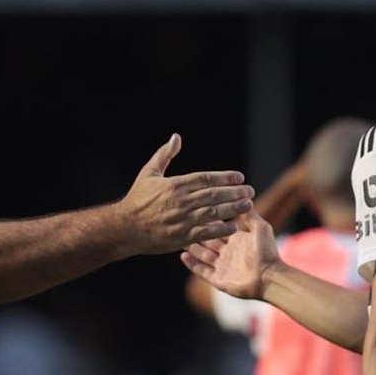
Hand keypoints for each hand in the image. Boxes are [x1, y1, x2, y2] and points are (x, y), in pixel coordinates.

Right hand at [118, 135, 253, 254]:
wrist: (125, 228)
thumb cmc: (137, 200)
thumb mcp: (148, 173)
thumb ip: (164, 154)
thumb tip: (176, 137)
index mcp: (175, 185)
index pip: (206, 179)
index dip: (225, 177)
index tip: (239, 177)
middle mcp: (181, 202)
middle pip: (214, 195)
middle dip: (235, 192)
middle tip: (249, 191)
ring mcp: (182, 220)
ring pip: (214, 212)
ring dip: (233, 208)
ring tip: (248, 205)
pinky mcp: (182, 237)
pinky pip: (206, 232)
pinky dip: (221, 229)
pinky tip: (234, 226)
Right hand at [180, 211, 281, 300]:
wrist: (270, 277)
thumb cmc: (268, 252)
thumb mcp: (260, 228)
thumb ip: (249, 215)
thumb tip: (243, 198)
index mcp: (236, 240)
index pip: (217, 228)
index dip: (207, 220)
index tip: (196, 210)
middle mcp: (227, 253)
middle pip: (207, 241)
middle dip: (196, 232)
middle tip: (182, 222)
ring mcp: (222, 267)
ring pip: (202, 255)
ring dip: (191, 247)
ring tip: (179, 238)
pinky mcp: (218, 280)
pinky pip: (201, 271)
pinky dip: (192, 264)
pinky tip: (182, 255)